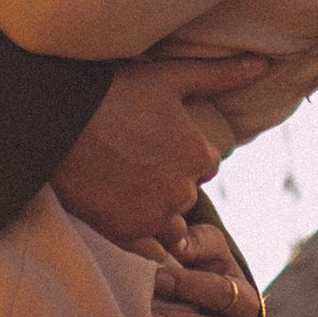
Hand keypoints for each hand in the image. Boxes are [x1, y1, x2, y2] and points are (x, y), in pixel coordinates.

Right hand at [52, 57, 266, 253]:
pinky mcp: (124, 234)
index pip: (202, 164)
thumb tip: (264, 65)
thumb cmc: (112, 92)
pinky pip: (146, 251)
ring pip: (166, 223)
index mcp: (196, 155)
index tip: (153, 142)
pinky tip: (118, 214)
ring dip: (152, 211)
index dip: (179, 153)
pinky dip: (138, 238)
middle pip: (183, 195)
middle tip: (131, 162)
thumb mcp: (170, 76)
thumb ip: (220, 75)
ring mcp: (152, 216)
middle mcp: (181, 191)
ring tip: (121, 186)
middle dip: (166, 184)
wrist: (54, 122)